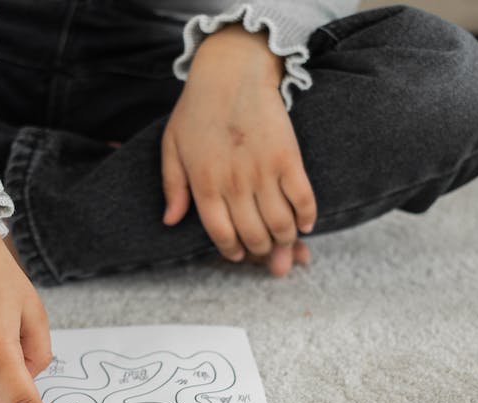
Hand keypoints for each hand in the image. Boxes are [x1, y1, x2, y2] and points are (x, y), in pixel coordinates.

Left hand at [162, 24, 316, 276]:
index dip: (233, 250)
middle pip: (254, 235)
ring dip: (286, 240)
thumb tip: (170, 221)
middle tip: (266, 251)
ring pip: (280, 224)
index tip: (239, 254)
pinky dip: (307, 217)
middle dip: (262, 251)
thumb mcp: (171, 146)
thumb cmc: (197, 109)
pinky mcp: (288, 158)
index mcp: (204, 184)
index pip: (221, 234)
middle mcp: (234, 184)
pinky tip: (306, 224)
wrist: (232, 72)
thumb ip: (171, 186)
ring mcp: (263, 172)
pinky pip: (303, 198)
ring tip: (286, 241)